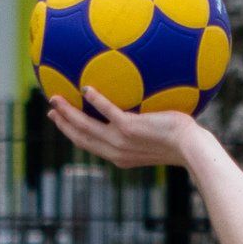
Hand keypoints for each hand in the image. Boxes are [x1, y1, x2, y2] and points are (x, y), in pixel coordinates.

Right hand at [47, 87, 202, 169]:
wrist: (192, 149)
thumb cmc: (183, 143)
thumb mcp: (159, 138)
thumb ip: (147, 127)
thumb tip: (148, 112)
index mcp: (120, 156)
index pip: (90, 145)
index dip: (72, 133)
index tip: (61, 121)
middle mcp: (117, 152)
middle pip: (80, 138)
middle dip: (63, 124)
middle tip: (50, 110)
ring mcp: (121, 141)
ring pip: (85, 127)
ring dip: (67, 112)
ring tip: (55, 98)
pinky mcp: (129, 128)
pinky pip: (106, 110)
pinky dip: (95, 100)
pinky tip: (86, 87)